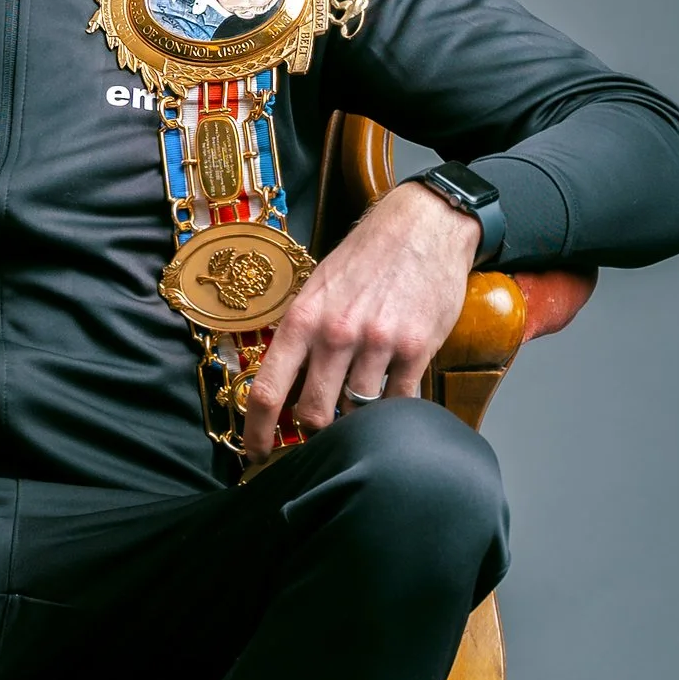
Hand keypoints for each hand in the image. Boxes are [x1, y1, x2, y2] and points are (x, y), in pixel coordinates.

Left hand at [243, 182, 479, 460]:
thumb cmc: (363, 260)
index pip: (269, 390)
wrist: (422, 227)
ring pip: (358, 412)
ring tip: (358, 416)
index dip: (258, 431)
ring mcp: (378, 342)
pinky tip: (391, 405)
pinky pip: (401, 401)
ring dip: (356, 422)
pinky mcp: (418, 348)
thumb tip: (282, 384)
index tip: (256, 452)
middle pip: (314, 413)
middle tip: (315, 438)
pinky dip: (394, 412)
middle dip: (312, 433)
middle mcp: (336, 333)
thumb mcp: (315, 289)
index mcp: (301, 319)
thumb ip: (299, 335)